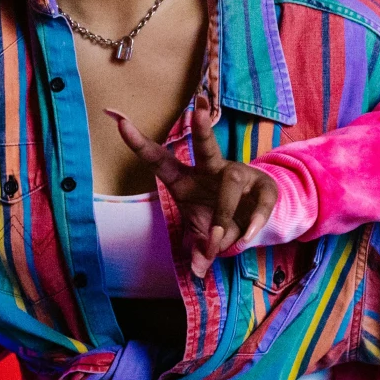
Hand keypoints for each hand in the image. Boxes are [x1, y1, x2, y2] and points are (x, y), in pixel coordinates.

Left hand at [108, 103, 278, 275]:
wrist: (256, 220)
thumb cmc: (218, 220)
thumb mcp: (201, 235)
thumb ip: (197, 249)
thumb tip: (196, 271)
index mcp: (186, 180)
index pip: (159, 160)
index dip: (138, 142)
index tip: (116, 118)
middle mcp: (212, 170)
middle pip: (207, 147)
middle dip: (202, 129)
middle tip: (197, 108)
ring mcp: (239, 175)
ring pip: (230, 185)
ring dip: (223, 217)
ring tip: (219, 243)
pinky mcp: (263, 187)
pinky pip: (258, 202)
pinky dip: (253, 222)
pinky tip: (248, 236)